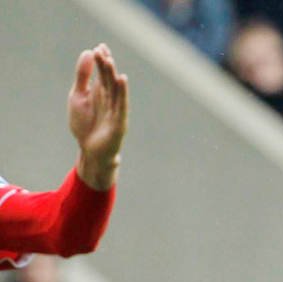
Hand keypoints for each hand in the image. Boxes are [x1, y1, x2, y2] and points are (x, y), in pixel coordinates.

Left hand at [68, 45, 129, 191]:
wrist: (90, 151)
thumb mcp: (78, 96)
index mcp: (101, 93)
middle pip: (108, 78)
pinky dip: (122, 92)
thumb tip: (87, 53)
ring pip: (115, 89)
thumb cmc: (85, 125)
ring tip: (109, 60)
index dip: (101, 61)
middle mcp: (110, 99)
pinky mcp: (119, 121)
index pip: (102, 73)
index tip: (99, 47)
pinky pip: (122, 104)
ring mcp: (116, 110)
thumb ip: (82, 76)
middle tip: (101, 50)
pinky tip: (121, 80)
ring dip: (112, 74)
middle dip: (105, 64)